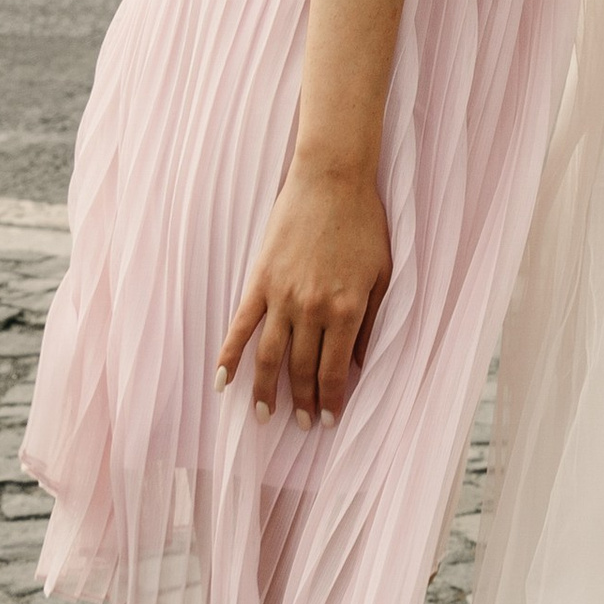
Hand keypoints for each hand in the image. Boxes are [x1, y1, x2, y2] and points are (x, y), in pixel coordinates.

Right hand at [215, 161, 392, 431]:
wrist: (333, 178)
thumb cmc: (364, 222)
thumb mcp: (382, 273)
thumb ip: (372, 321)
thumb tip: (360, 363)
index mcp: (346, 309)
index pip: (335, 371)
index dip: (331, 400)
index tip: (329, 420)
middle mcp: (312, 309)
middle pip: (302, 370)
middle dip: (303, 403)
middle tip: (303, 425)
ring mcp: (282, 296)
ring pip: (269, 358)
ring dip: (266, 391)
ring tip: (264, 415)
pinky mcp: (260, 280)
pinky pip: (240, 326)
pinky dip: (229, 356)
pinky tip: (221, 382)